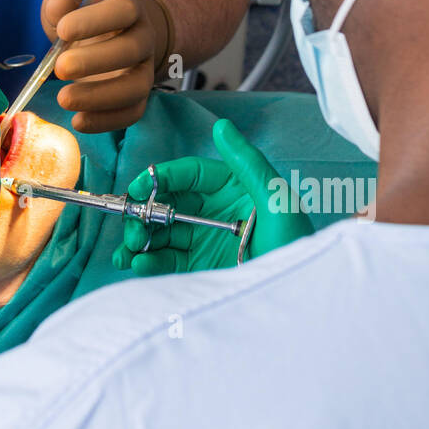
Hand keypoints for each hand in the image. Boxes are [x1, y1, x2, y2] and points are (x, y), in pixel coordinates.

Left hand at [40, 0, 169, 132]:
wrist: (112, 33)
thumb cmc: (86, 14)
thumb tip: (57, 10)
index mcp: (128, 5)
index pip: (123, 9)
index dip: (95, 20)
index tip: (62, 30)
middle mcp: (144, 36)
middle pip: (132, 49)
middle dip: (95, 61)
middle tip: (60, 68)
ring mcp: (144, 68)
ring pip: (136, 86)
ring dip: (100, 97)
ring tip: (64, 98)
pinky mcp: (139, 96)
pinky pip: (133, 112)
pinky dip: (107, 121)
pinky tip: (78, 120)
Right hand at [113, 118, 312, 274]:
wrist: (301, 301)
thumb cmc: (296, 246)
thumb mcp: (277, 200)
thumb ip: (248, 163)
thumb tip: (221, 127)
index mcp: (232, 188)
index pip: (188, 175)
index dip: (159, 178)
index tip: (137, 188)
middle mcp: (215, 212)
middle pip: (167, 204)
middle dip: (143, 214)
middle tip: (132, 230)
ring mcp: (206, 241)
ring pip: (161, 234)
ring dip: (139, 241)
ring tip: (127, 254)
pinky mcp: (201, 268)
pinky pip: (167, 261)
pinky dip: (148, 263)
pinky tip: (139, 266)